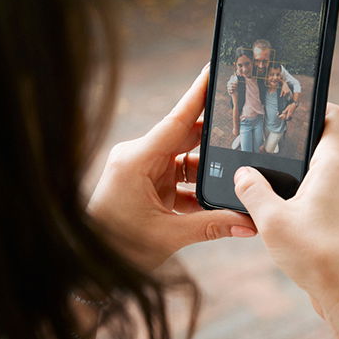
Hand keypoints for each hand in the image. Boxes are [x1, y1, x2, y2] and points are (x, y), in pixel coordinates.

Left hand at [88, 66, 256, 270]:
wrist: (88, 269)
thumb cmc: (118, 248)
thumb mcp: (168, 235)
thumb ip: (212, 226)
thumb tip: (250, 223)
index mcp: (137, 159)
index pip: (176, 120)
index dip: (198, 95)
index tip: (215, 68)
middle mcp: (139, 158)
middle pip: (186, 137)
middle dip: (216, 137)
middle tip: (248, 127)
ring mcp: (143, 172)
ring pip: (186, 161)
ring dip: (209, 171)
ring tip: (240, 173)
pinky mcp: (147, 186)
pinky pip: (180, 180)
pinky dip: (199, 190)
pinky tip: (221, 199)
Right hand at [234, 104, 338, 317]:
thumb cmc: (318, 254)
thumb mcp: (272, 219)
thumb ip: (252, 190)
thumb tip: (241, 173)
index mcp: (335, 162)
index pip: (333, 113)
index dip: (312, 102)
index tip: (284, 103)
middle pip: (322, 138)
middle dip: (293, 135)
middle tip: (260, 135)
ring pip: (319, 166)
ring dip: (294, 166)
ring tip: (261, 168)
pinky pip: (319, 190)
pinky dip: (299, 189)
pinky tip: (274, 202)